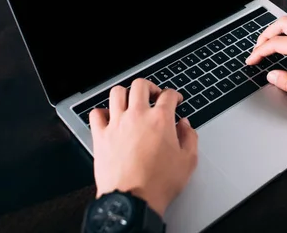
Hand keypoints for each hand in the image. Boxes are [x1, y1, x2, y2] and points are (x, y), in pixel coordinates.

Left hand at [89, 79, 197, 216]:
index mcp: (160, 120)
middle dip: (150, 87)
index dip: (174, 95)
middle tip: (153, 96)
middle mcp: (137, 116)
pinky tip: (109, 118)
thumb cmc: (158, 183)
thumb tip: (185, 126)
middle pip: (140, 85)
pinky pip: (96, 114)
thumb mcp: (188, 161)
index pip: (168, 95)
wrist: (133, 200)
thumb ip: (190, 137)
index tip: (175, 100)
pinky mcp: (100, 136)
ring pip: (117, 93)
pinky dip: (102, 112)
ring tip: (131, 102)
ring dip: (125, 94)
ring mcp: (117, 124)